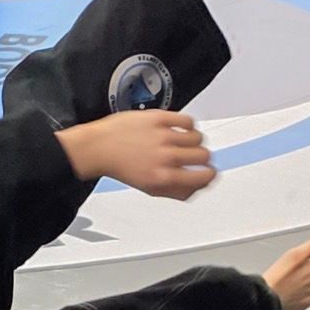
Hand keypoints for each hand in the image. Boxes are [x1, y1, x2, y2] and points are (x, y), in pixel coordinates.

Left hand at [56, 110, 215, 201]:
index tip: (209, 171)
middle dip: (203, 157)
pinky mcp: (158, 118)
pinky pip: (187, 120)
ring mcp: (162, 136)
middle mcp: (165, 158)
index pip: (204, 176)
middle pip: (204, 155)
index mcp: (165, 178)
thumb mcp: (151, 189)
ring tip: (184, 141)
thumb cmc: (122, 167)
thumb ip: (178, 191)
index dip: (210, 174)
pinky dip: (188, 124)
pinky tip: (180, 128)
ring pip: (198, 137)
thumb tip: (199, 186)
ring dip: (195, 140)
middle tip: (195, 155)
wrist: (99, 147)